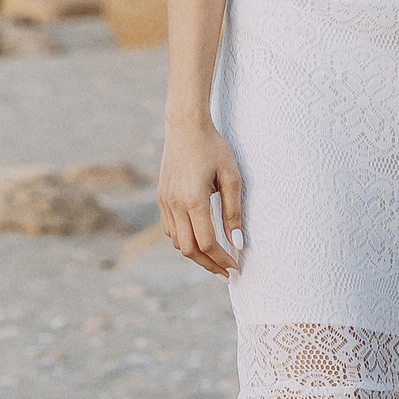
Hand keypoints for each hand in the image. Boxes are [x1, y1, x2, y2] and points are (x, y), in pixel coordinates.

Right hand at [158, 123, 245, 275]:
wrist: (186, 126)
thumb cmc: (214, 148)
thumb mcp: (232, 177)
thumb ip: (233, 211)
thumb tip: (237, 243)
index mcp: (193, 200)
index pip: (207, 243)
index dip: (222, 259)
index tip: (236, 267)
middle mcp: (175, 204)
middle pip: (189, 249)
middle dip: (209, 265)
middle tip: (226, 272)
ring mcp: (165, 202)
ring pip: (177, 242)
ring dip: (196, 254)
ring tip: (216, 257)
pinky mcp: (162, 198)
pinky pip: (170, 229)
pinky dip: (185, 239)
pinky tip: (200, 238)